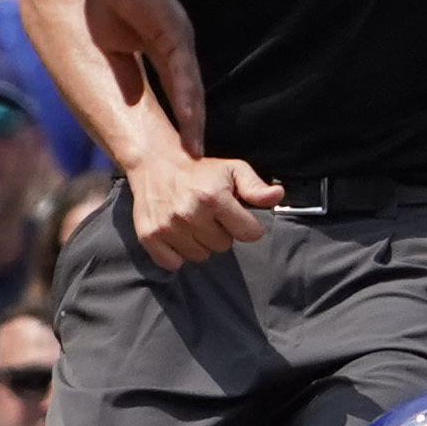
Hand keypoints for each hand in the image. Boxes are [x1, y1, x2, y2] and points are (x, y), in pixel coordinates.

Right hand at [77, 0, 207, 153]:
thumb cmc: (113, 0)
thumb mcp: (117, 47)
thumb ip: (128, 73)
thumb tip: (130, 100)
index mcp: (166, 52)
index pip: (178, 91)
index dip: (182, 117)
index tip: (183, 145)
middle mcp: (178, 49)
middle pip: (190, 95)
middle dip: (192, 126)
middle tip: (194, 155)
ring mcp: (179, 41)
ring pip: (190, 88)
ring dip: (192, 118)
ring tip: (194, 147)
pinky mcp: (175, 34)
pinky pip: (182, 69)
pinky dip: (185, 95)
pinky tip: (187, 117)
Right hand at [125, 149, 280, 268]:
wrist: (155, 162)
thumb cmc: (200, 170)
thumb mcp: (233, 170)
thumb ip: (256, 187)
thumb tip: (277, 196)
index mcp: (214, 197)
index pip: (248, 233)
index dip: (247, 226)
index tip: (236, 216)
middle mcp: (190, 213)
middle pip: (223, 246)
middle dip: (221, 232)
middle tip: (210, 215)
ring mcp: (168, 227)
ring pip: (200, 256)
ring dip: (200, 243)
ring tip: (193, 222)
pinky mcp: (150, 237)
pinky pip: (174, 263)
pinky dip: (177, 253)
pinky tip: (178, 233)